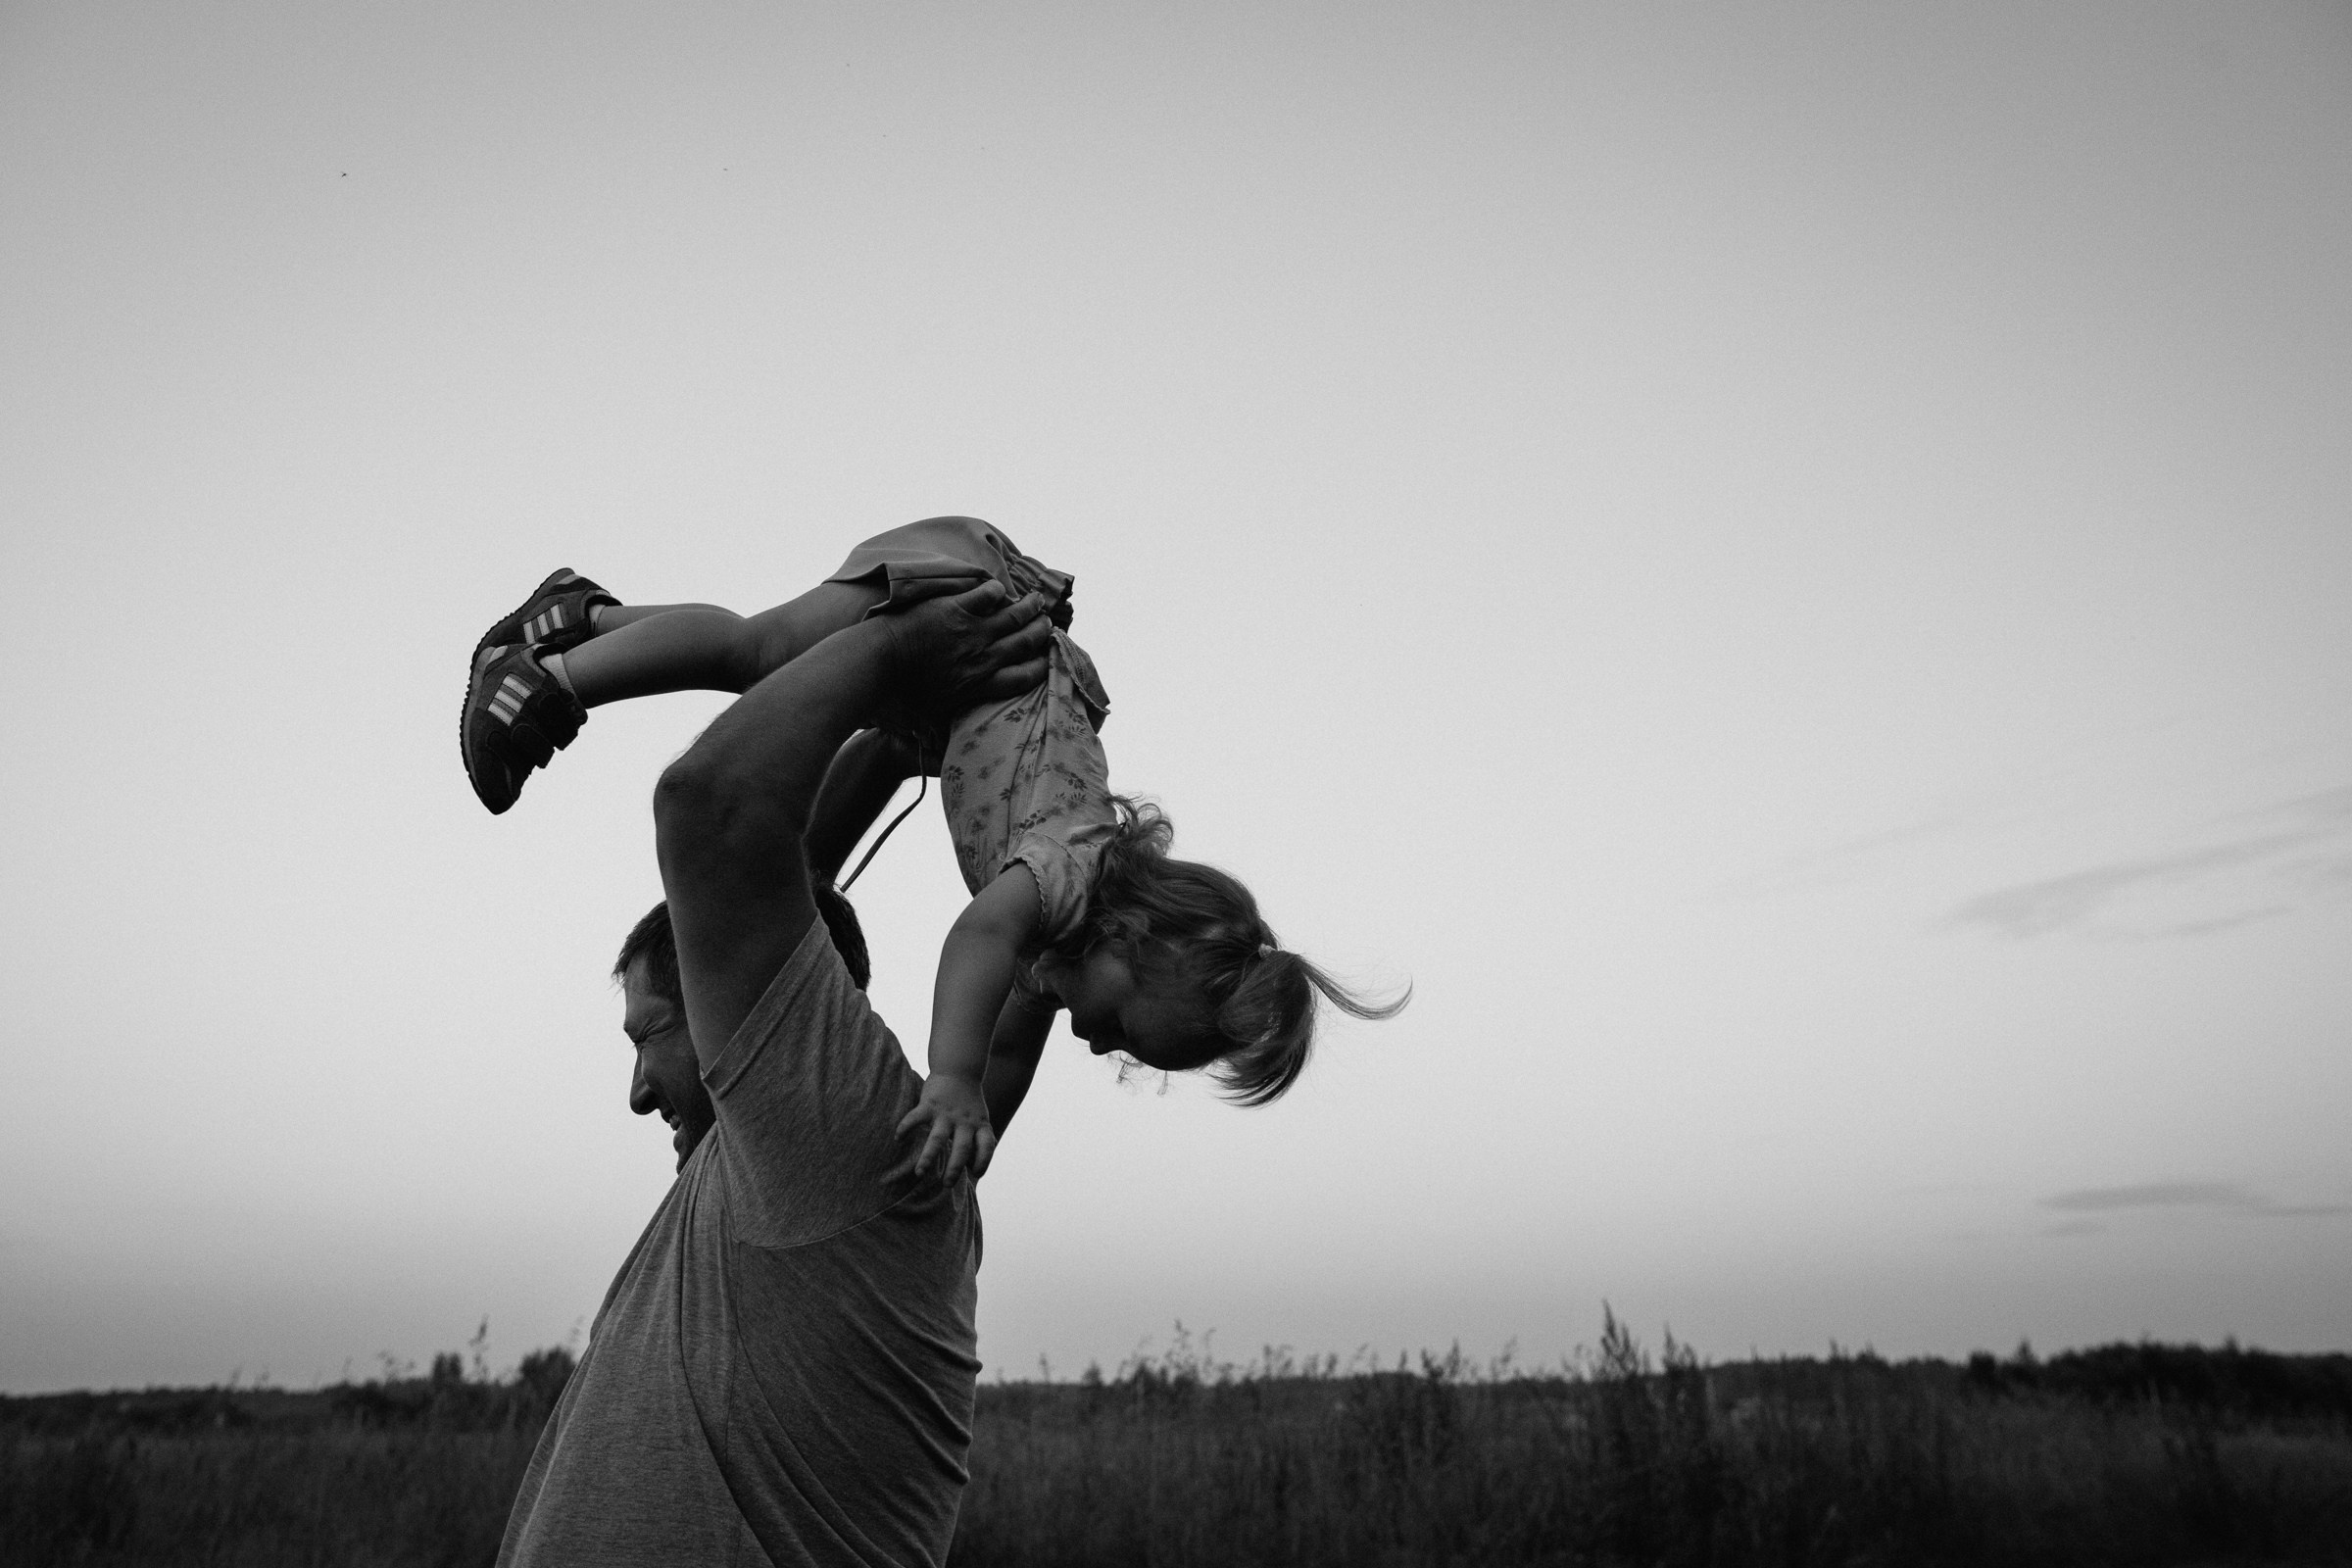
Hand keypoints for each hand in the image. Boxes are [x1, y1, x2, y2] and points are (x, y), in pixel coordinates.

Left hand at [881, 580, 1052, 725]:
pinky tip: (999, 590)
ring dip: (1029, 607)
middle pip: (1024, 642)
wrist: (881, 661)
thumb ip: (945, 732)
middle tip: (1049, 625)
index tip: (1048, 660)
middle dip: (1041, 632)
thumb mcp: (930, 718)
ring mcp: (970, 630)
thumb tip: (946, 757)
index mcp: (980, 684)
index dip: (1041, 668)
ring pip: (1012, 615)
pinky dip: (996, 592)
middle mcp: (982, 657)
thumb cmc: (901, 694)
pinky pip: (985, 595)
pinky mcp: (955, 608)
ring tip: (1038, 602)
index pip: (1023, 677)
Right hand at [895, 1072, 997, 1182]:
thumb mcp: (980, 1118)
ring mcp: (946, 1113)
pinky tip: (898, 1139)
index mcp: (979, 1125)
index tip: (976, 1173)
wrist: (959, 1069)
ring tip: (920, 1174)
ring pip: (937, 1139)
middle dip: (954, 1168)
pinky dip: (905, 1128)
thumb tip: (973, 1168)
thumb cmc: (969, 1101)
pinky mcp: (930, 1104)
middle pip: (962, 1148)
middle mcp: (964, 1121)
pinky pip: (915, 1118)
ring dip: (928, 1157)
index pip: (987, 1145)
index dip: (984, 1160)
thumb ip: (978, 1140)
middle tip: (946, 1185)